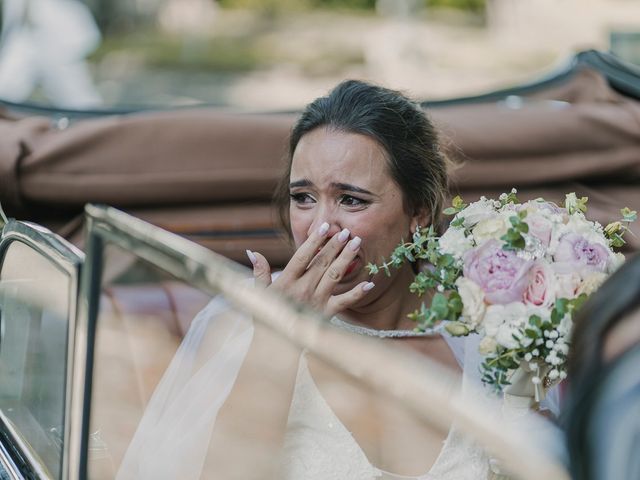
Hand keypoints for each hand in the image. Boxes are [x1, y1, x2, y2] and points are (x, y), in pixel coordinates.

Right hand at [246, 223, 374, 316]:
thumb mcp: (259, 294)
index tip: (325, 227)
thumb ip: (259, 272)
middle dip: (335, 245)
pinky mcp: (326, 314)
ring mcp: (316, 302)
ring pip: (334, 276)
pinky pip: (344, 302)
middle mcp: (303, 290)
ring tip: (356, 244)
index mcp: (286, 282)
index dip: (314, 240)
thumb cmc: (267, 317)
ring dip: (346, 259)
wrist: (275, 346)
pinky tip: (369, 283)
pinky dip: (357, 293)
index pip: (302, 256)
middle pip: (322, 263)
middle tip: (346, 231)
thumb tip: (253, 251)